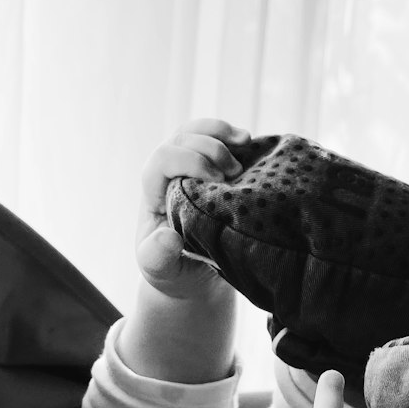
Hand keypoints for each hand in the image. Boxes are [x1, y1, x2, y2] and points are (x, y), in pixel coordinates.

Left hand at [136, 118, 250, 299]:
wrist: (197, 276)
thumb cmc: (174, 271)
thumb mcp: (160, 270)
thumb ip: (157, 257)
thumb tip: (168, 237)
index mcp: (154, 191)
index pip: (162, 159)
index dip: (189, 160)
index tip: (217, 180)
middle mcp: (170, 173)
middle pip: (182, 138)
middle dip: (211, 147)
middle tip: (235, 171)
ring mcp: (193, 167)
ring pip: (199, 131)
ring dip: (222, 131)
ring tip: (246, 140)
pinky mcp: (216, 169)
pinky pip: (221, 141)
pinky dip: (237, 139)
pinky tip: (254, 144)